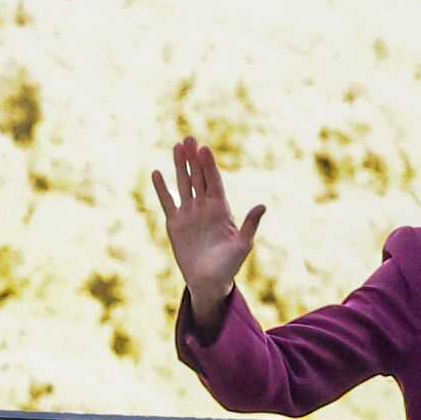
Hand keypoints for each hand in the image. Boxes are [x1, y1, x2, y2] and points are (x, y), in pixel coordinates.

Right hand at [150, 136, 264, 328]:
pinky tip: (157, 173)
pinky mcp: (175, 223)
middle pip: (198, 177)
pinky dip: (162, 188)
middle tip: (189, 138)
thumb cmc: (229, 265)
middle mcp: (204, 207)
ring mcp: (189, 213)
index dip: (209, 165)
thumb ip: (250, 225)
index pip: (214, 181)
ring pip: (183, 184)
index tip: (204, 149)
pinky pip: (167, 201)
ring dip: (180, 166)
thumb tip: (262, 206)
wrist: (208, 281)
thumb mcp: (243, 245)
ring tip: (176, 147)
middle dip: (194, 158)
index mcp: (221, 209)